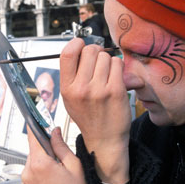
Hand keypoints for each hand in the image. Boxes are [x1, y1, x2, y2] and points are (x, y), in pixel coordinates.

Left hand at [22, 127, 96, 183]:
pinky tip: (54, 182)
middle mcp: (28, 172)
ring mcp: (25, 182)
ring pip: (33, 161)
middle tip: (62, 158)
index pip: (33, 136)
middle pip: (34, 149)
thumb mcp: (74, 166)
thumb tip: (54, 131)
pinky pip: (32, 172)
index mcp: (40, 164)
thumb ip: (61, 145)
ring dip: (44, 161)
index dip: (36, 124)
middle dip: (46, 148)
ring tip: (60, 175)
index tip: (36, 115)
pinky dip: (41, 172)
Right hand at [60, 38, 130, 183]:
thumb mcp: (70, 98)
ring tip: (106, 74)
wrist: (104, 139)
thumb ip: (72, 74)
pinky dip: (118, 67)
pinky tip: (115, 77)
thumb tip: (81, 48)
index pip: (67, 54)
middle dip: (95, 52)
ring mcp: (99, 89)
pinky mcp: (116, 91)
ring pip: (105, 56)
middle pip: (90, 51)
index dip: (76, 44)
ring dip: (108, 61)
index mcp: (67, 88)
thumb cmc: (88, 116)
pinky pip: (118, 64)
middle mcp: (81, 88)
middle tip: (97, 62)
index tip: (81, 45)